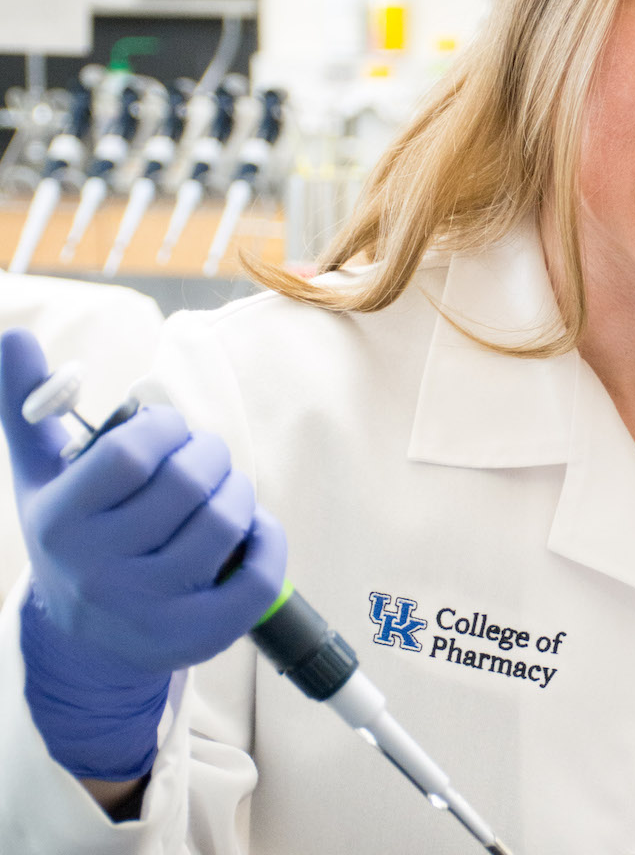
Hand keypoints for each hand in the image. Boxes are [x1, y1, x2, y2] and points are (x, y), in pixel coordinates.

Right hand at [0, 327, 286, 778]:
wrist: (83, 640)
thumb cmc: (77, 534)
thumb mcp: (45, 475)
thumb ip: (33, 406)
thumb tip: (15, 334)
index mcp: (61, 521)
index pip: (129, 454)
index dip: (164, 427)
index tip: (168, 429)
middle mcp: (97, 571)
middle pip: (186, 484)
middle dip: (210, 453)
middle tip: (204, 456)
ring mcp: (146, 610)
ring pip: (223, 524)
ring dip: (238, 492)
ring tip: (223, 491)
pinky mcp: (193, 639)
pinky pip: (257, 580)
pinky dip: (269, 542)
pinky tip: (252, 530)